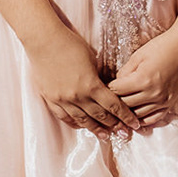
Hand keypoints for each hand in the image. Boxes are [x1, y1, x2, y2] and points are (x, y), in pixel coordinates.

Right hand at [26, 27, 142, 134]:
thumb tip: (107, 87)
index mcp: (91, 85)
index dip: (126, 116)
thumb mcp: (92, 58)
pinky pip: (64, 117)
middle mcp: (78, 96)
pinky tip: (81, 126)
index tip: (134, 124)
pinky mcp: (51, 98)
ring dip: (96, 129)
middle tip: (124, 134)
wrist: (44, 40)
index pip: (114, 106)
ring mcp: (63, 100)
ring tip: (105, 136)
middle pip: (100, 116)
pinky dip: (74, 123)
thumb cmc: (70, 44)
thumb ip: (99, 76)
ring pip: (83, 120)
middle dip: (114, 125)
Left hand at [108, 26, 177, 128]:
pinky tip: (136, 119)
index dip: (108, 88)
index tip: (104, 87)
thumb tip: (116, 84)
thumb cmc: (163, 46)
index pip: (117, 91)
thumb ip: (125, 72)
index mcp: (143, 79)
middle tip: (108, 100)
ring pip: (138, 115)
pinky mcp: (170, 103)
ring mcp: (163, 100)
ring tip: (119, 111)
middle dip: (115, 102)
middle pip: (125, 105)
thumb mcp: (139, 55)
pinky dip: (144, 121)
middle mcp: (153, 93)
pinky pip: (154, 119)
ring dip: (127, 113)